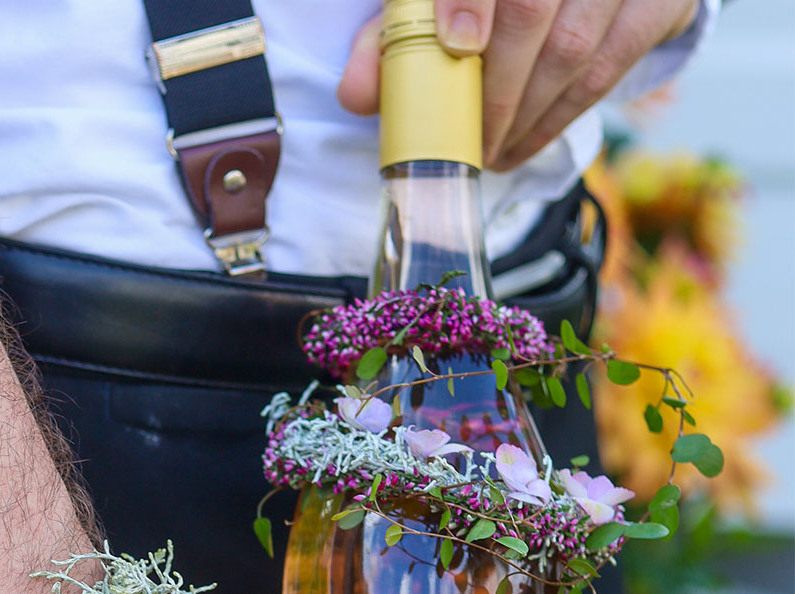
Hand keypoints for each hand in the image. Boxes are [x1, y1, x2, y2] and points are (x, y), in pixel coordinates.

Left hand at [338, 0, 699, 169]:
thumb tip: (356, 95)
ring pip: (571, 48)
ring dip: (525, 116)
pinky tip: (524, 145)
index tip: (459, 44)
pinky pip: (609, 67)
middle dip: (495, 90)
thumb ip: (392, 38)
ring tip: (491, 154)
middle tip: (470, 144)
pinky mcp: (660, 1)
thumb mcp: (433, 1)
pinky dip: (560, 117)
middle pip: (532, 11)